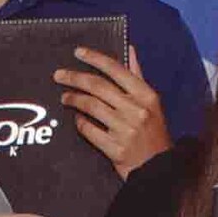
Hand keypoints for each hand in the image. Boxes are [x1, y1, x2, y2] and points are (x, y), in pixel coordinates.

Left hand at [55, 44, 166, 173]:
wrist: (159, 168)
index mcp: (146, 95)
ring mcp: (125, 130)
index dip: (95, 58)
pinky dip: (80, 122)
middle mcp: (136, 110)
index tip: (77, 52)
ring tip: (65, 98)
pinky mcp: (115, 149)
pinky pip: (89, 130)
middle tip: (59, 75)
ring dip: (74, 99)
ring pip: (91, 106)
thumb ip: (137, 75)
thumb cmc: (153, 132)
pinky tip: (76, 118)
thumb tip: (129, 48)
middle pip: (98, 86)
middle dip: (75, 78)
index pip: (117, 70)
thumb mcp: (151, 102)